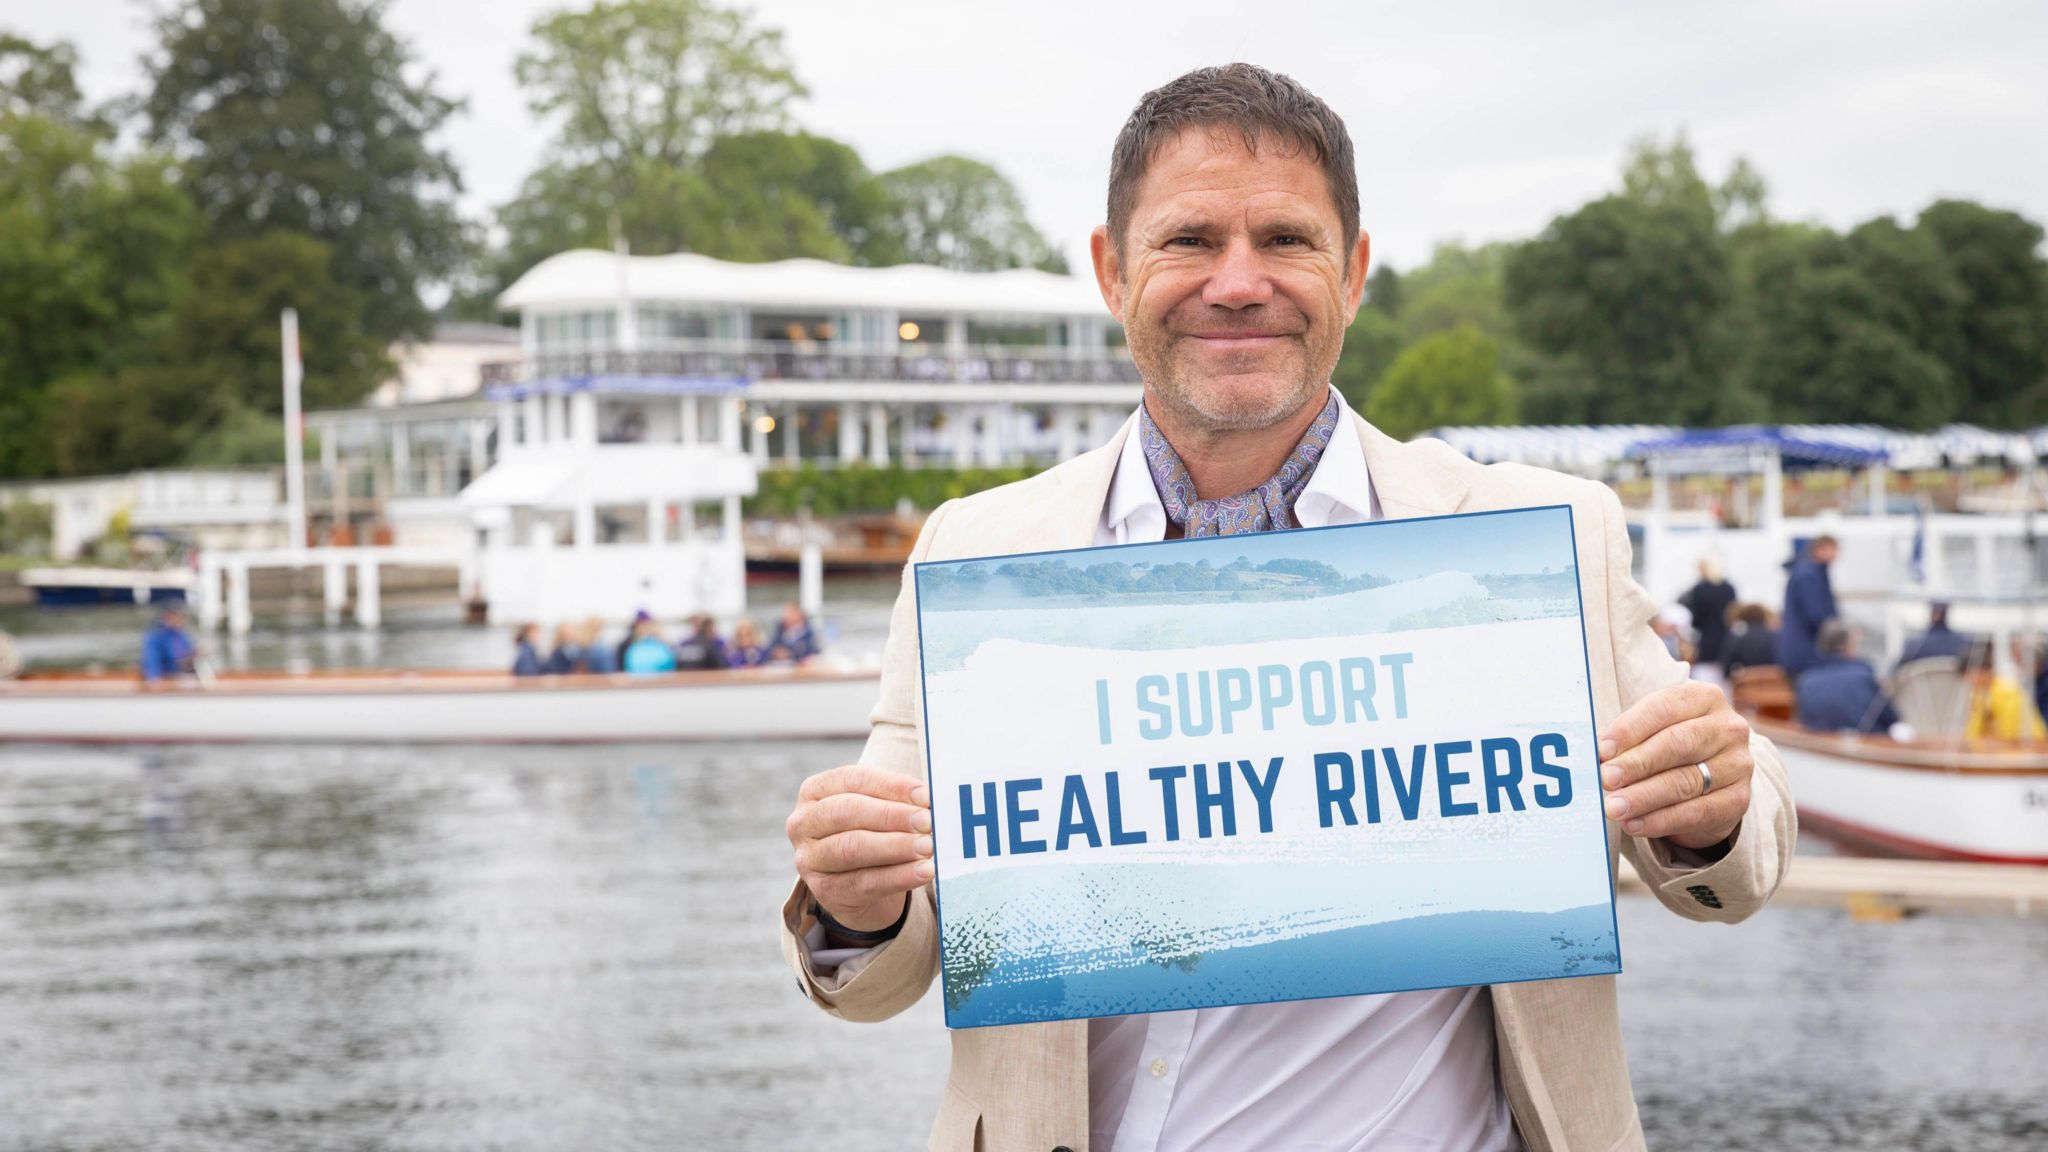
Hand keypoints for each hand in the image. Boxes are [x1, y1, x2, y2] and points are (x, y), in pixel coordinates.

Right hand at [786, 765, 934, 932]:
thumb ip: (896, 801)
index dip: (891, 786)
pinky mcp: (824, 891)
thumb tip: (929, 801)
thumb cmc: (871, 833)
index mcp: (814, 790)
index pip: (853, 780)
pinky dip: (898, 876)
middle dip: (892, 816)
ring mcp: (809, 859)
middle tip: (927, 822)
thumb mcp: (877, 810)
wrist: (859, 885)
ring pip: (852, 848)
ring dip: (895, 846)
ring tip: (928, 846)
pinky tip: (922, 871)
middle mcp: (803, 822)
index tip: (925, 795)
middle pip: (847, 812)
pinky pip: (864, 882)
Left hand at [1598, 681, 1752, 850]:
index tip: (1601, 749)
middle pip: (1678, 744)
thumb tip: (1596, 755)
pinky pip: (1696, 812)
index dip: (1630, 728)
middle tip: (1606, 779)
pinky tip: (1634, 824)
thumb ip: (1628, 738)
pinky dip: (1661, 820)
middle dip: (1637, 763)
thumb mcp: (1652, 731)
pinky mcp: (1739, 799)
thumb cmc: (1670, 747)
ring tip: (1614, 806)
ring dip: (1644, 796)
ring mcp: (1738, 764)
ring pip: (1686, 781)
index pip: (1663, 708)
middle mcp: (1728, 728)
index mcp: (1704, 698)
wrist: (1711, 782)